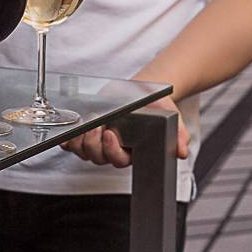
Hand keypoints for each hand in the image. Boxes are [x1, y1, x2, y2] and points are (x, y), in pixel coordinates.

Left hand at [60, 96, 189, 166]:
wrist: (142, 91)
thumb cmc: (154, 107)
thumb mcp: (169, 117)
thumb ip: (179, 135)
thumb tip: (183, 151)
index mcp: (131, 151)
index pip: (119, 160)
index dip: (112, 150)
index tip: (111, 133)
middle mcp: (113, 150)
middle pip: (98, 157)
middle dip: (94, 143)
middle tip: (96, 125)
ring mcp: (98, 142)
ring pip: (84, 151)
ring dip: (80, 140)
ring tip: (84, 123)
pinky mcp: (86, 133)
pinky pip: (73, 143)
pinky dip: (68, 139)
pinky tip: (69, 130)